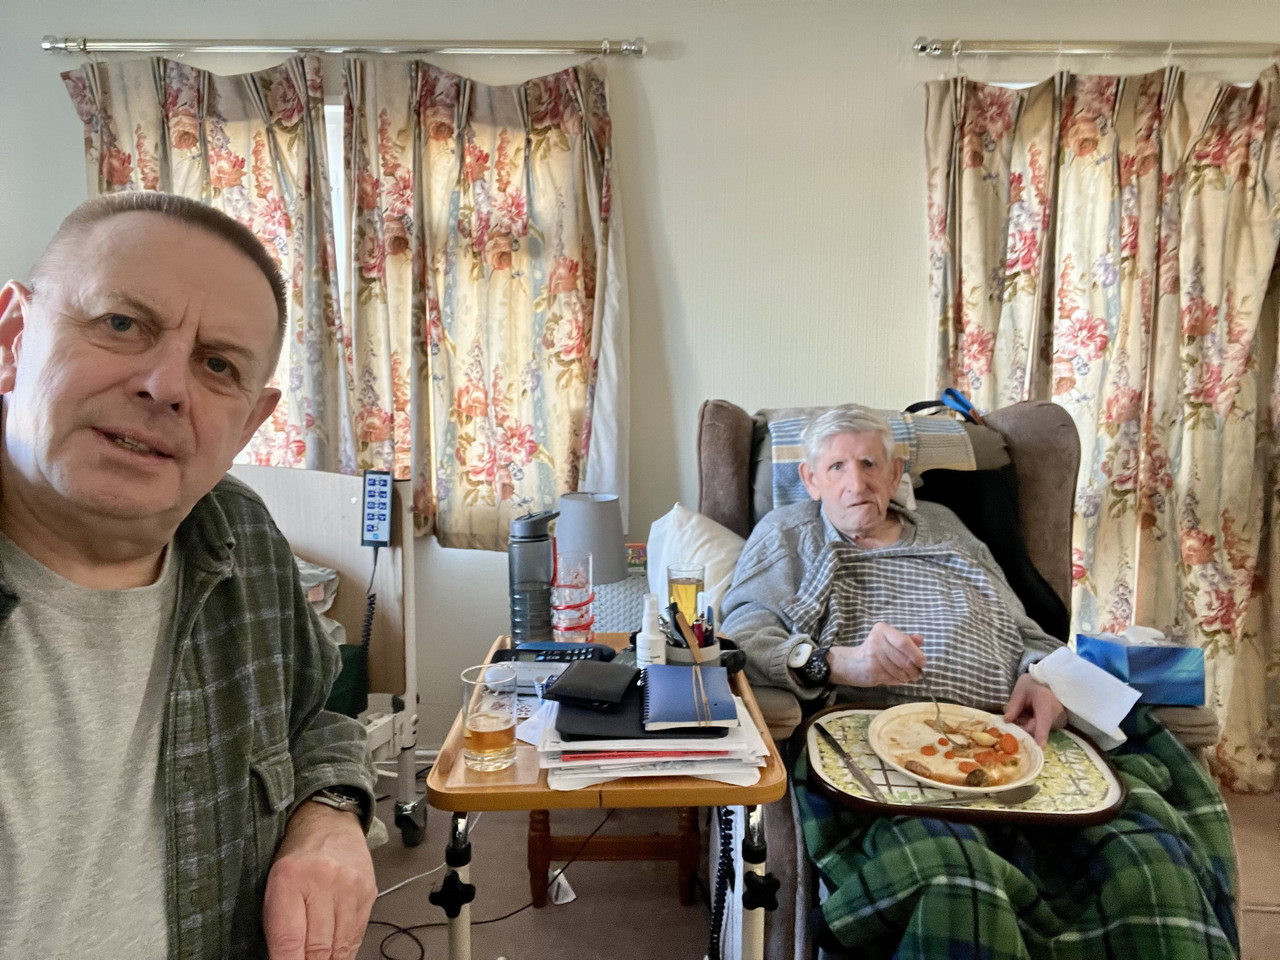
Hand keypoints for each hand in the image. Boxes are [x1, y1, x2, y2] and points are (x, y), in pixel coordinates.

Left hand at [263, 798, 376, 959]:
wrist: (330, 824)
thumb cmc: (297, 859)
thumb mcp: (274, 888)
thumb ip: (278, 927)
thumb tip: (285, 959)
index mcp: (290, 879)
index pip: (289, 941)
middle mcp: (323, 881)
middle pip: (317, 947)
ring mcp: (350, 887)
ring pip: (339, 946)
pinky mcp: (368, 892)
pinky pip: (357, 935)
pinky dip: (345, 951)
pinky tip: (335, 955)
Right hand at [828, 622, 925, 686]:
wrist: (850, 664)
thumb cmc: (873, 651)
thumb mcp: (888, 641)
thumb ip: (905, 640)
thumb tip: (920, 639)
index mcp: (882, 629)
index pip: (904, 642)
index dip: (917, 655)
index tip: (922, 663)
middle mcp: (876, 640)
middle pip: (904, 658)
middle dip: (914, 669)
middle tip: (917, 674)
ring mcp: (872, 655)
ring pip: (900, 670)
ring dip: (907, 676)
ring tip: (907, 677)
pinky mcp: (871, 669)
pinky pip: (892, 677)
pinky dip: (898, 680)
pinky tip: (897, 679)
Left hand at [1003, 673, 1066, 745]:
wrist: (1049, 681)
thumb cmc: (1034, 683)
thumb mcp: (1021, 690)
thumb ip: (1014, 705)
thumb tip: (1006, 721)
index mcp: (1046, 704)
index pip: (1044, 722)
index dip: (1041, 735)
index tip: (1040, 747)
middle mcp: (1054, 716)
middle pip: (1037, 730)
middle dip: (1021, 731)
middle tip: (1008, 727)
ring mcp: (1055, 721)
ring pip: (1037, 731)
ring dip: (1025, 727)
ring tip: (1019, 715)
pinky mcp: (1053, 724)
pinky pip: (1039, 729)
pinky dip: (1029, 726)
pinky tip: (1025, 716)